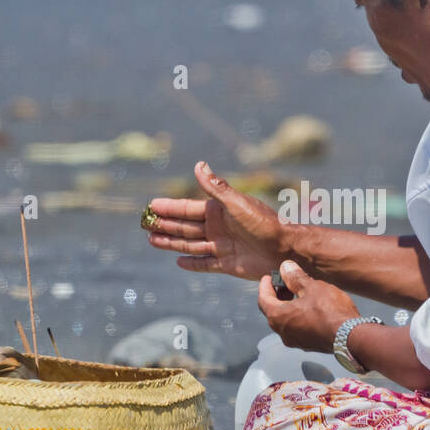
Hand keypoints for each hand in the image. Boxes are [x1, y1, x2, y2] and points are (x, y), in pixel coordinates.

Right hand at [144, 161, 288, 279]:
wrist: (285, 249)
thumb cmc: (263, 223)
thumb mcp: (237, 203)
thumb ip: (216, 188)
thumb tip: (199, 165)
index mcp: (219, 211)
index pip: (187, 209)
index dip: (169, 208)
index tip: (151, 206)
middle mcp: (219, 228)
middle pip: (185, 227)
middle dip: (165, 225)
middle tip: (144, 225)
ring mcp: (222, 246)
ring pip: (190, 245)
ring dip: (172, 243)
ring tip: (152, 240)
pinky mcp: (228, 264)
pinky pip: (205, 264)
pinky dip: (192, 264)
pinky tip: (178, 262)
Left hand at [258, 261, 358, 352]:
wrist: (350, 336)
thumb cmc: (330, 311)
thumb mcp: (312, 287)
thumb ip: (295, 277)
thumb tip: (286, 267)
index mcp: (278, 317)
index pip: (263, 299)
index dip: (265, 286)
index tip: (268, 277)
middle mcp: (283, 332)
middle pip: (273, 311)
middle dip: (278, 296)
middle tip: (285, 283)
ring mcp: (296, 341)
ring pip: (286, 321)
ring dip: (289, 307)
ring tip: (300, 294)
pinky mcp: (308, 345)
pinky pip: (298, 328)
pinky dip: (298, 317)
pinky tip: (311, 308)